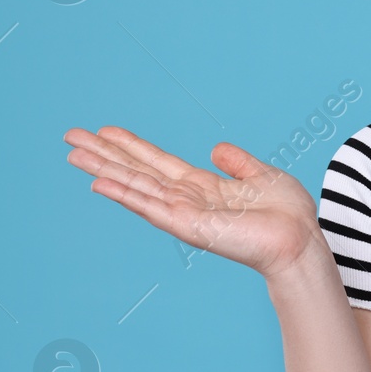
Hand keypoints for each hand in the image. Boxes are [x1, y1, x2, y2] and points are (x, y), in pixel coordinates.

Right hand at [63, 125, 320, 278]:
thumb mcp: (261, 175)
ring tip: (73, 155)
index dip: (131, 145)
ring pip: (136, 186)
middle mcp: (187, 199)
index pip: (157, 162)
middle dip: (104, 154)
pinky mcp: (189, 227)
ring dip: (104, 170)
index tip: (104, 130)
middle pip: (137, 171)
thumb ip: (238, 163)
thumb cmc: (287, 214)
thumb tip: (217, 148)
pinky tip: (99, 182)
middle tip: (70, 137)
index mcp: (202, 186)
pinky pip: (150, 207)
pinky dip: (125, 195)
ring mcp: (184, 213)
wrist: (300, 240)